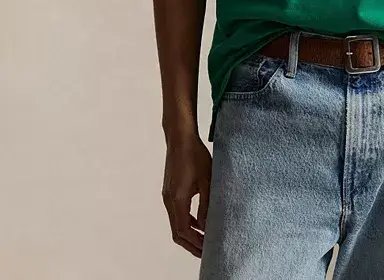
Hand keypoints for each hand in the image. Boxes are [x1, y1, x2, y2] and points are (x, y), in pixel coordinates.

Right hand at [162, 133, 211, 257]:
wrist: (180, 138)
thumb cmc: (195, 156)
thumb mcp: (206, 180)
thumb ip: (206, 204)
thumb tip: (208, 226)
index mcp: (177, 200)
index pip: (183, 231)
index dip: (195, 244)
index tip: (208, 251)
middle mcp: (169, 201)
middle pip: (177, 232)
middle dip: (191, 244)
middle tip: (206, 253)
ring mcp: (168, 196)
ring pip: (177, 223)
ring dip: (189, 234)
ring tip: (204, 241)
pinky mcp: (171, 190)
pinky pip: (178, 212)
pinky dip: (188, 222)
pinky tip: (200, 222)